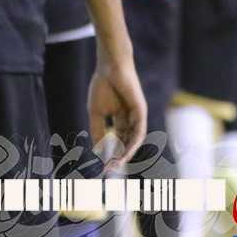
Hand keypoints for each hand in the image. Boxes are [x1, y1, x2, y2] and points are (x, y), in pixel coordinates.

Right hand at [89, 56, 146, 170]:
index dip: (111, 152)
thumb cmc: (102, 86)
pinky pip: (139, 130)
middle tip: (111, 169)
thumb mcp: (96, 113)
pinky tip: (127, 151)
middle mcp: (130, 118)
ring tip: (118, 164)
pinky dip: (133, 142)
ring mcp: (136, 115)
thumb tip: (98, 150)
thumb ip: (98, 130)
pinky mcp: (141, 111)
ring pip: (134, 139)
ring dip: (127, 153)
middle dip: (119, 156)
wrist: (109, 67)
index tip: (104, 166)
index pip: (118, 139)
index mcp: (119, 117)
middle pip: (127, 142)